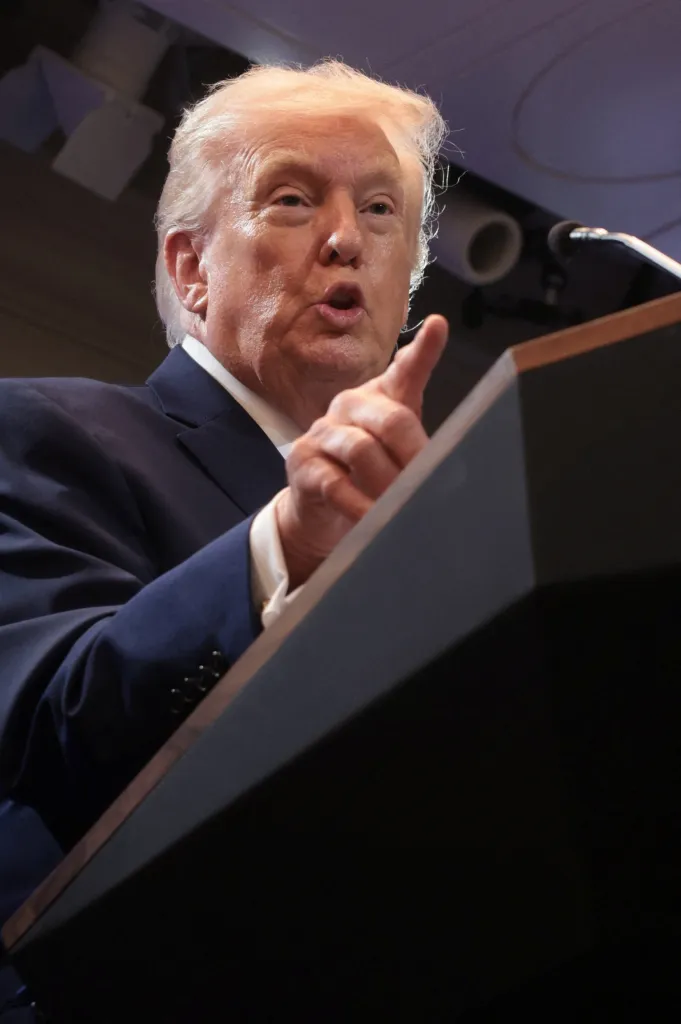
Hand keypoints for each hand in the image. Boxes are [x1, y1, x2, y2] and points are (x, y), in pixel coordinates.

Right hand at [275, 314, 448, 588]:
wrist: (319, 510)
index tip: (438, 327)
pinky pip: (336, 483)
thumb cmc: (367, 475)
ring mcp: (322, 432)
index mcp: (379, 397)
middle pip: (390, 420)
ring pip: (361, 451)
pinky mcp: (303, 463)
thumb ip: (421, 441)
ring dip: (388, 484)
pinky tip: (373, 519)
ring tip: (404, 507)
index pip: (404, 370)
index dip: (423, 351)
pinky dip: (359, 505)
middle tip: (432, 485)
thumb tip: (456, 443)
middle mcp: (349, 404)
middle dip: (415, 456)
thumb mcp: (398, 454)